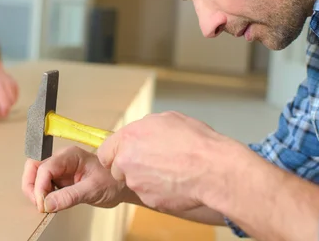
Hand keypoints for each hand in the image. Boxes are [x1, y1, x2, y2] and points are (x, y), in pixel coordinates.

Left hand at [0, 59, 18, 120]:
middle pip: (5, 105)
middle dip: (4, 113)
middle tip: (2, 115)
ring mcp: (7, 82)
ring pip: (12, 101)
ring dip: (8, 107)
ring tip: (3, 106)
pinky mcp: (14, 82)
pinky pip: (16, 96)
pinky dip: (12, 101)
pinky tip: (7, 99)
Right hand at [21, 146, 135, 212]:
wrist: (120, 185)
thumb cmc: (111, 181)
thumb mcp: (92, 189)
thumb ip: (69, 196)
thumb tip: (47, 204)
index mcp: (69, 155)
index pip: (45, 168)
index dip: (39, 186)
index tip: (42, 204)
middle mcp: (61, 159)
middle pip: (34, 167)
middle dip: (31, 186)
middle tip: (39, 204)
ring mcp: (59, 169)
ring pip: (35, 176)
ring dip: (35, 191)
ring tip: (45, 206)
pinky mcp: (59, 179)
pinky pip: (43, 185)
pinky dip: (41, 195)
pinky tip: (50, 204)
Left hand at [97, 111, 232, 215]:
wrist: (213, 169)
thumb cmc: (195, 142)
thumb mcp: (167, 119)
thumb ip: (145, 127)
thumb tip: (141, 131)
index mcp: (129, 137)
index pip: (105, 151)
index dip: (115, 154)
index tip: (124, 155)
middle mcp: (127, 161)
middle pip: (118, 169)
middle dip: (131, 167)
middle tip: (152, 162)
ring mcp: (137, 183)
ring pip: (135, 182)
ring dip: (146, 179)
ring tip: (169, 171)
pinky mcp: (149, 200)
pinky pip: (149, 195)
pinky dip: (159, 191)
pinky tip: (175, 182)